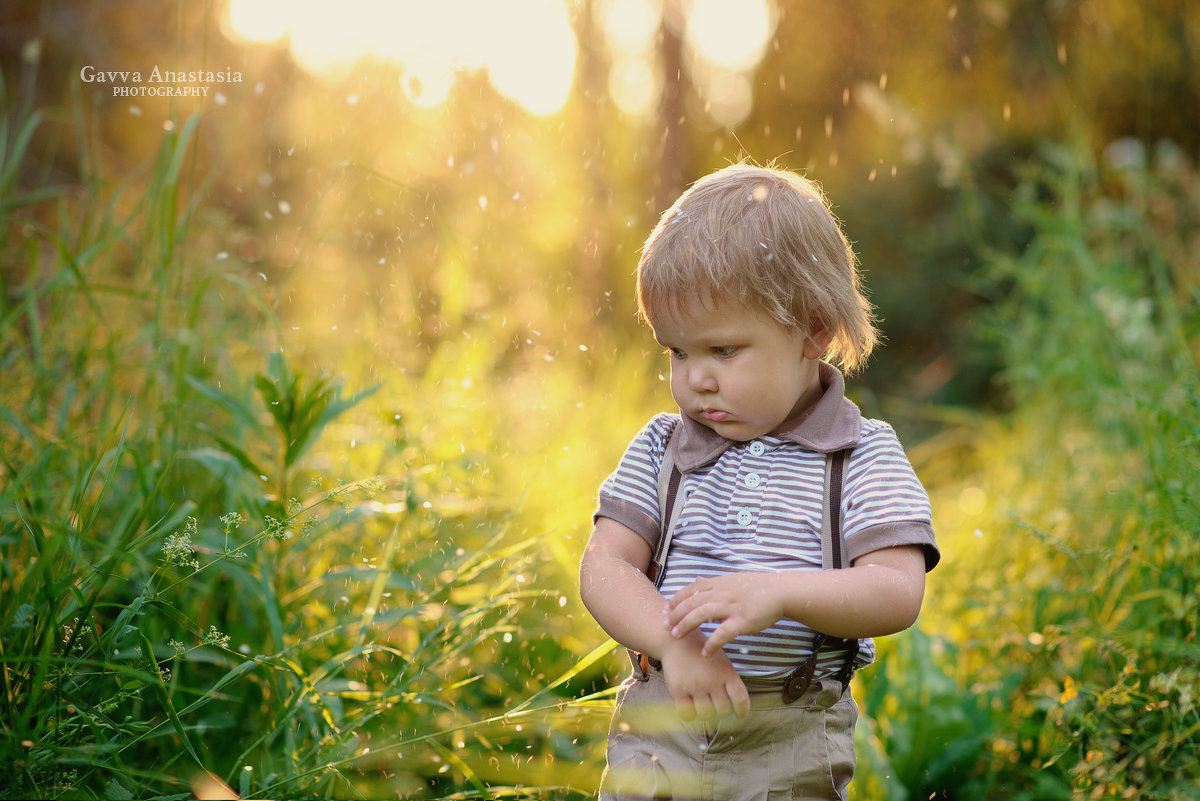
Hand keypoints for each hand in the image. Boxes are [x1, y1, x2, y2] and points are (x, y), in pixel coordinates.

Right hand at [660, 633, 750, 719]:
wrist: (676, 642)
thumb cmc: (702, 653)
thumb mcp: (722, 662)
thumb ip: (729, 682)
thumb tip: (737, 707)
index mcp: (726, 672)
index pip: (741, 700)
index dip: (742, 712)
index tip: (740, 715)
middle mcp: (712, 680)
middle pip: (723, 711)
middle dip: (721, 712)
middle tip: (715, 706)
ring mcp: (695, 686)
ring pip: (706, 715)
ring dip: (705, 713)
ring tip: (702, 705)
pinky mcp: (678, 690)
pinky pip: (687, 714)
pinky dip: (689, 714)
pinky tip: (689, 706)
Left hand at [664, 572, 786, 656]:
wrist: (780, 592)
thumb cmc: (756, 587)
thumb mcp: (731, 579)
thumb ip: (712, 582)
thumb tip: (696, 579)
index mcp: (719, 583)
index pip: (691, 590)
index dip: (676, 600)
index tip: (665, 610)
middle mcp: (722, 593)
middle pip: (692, 603)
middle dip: (676, 615)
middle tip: (665, 626)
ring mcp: (732, 606)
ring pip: (702, 614)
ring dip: (686, 625)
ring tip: (676, 636)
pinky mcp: (743, 621)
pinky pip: (724, 633)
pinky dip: (712, 643)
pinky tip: (705, 652)